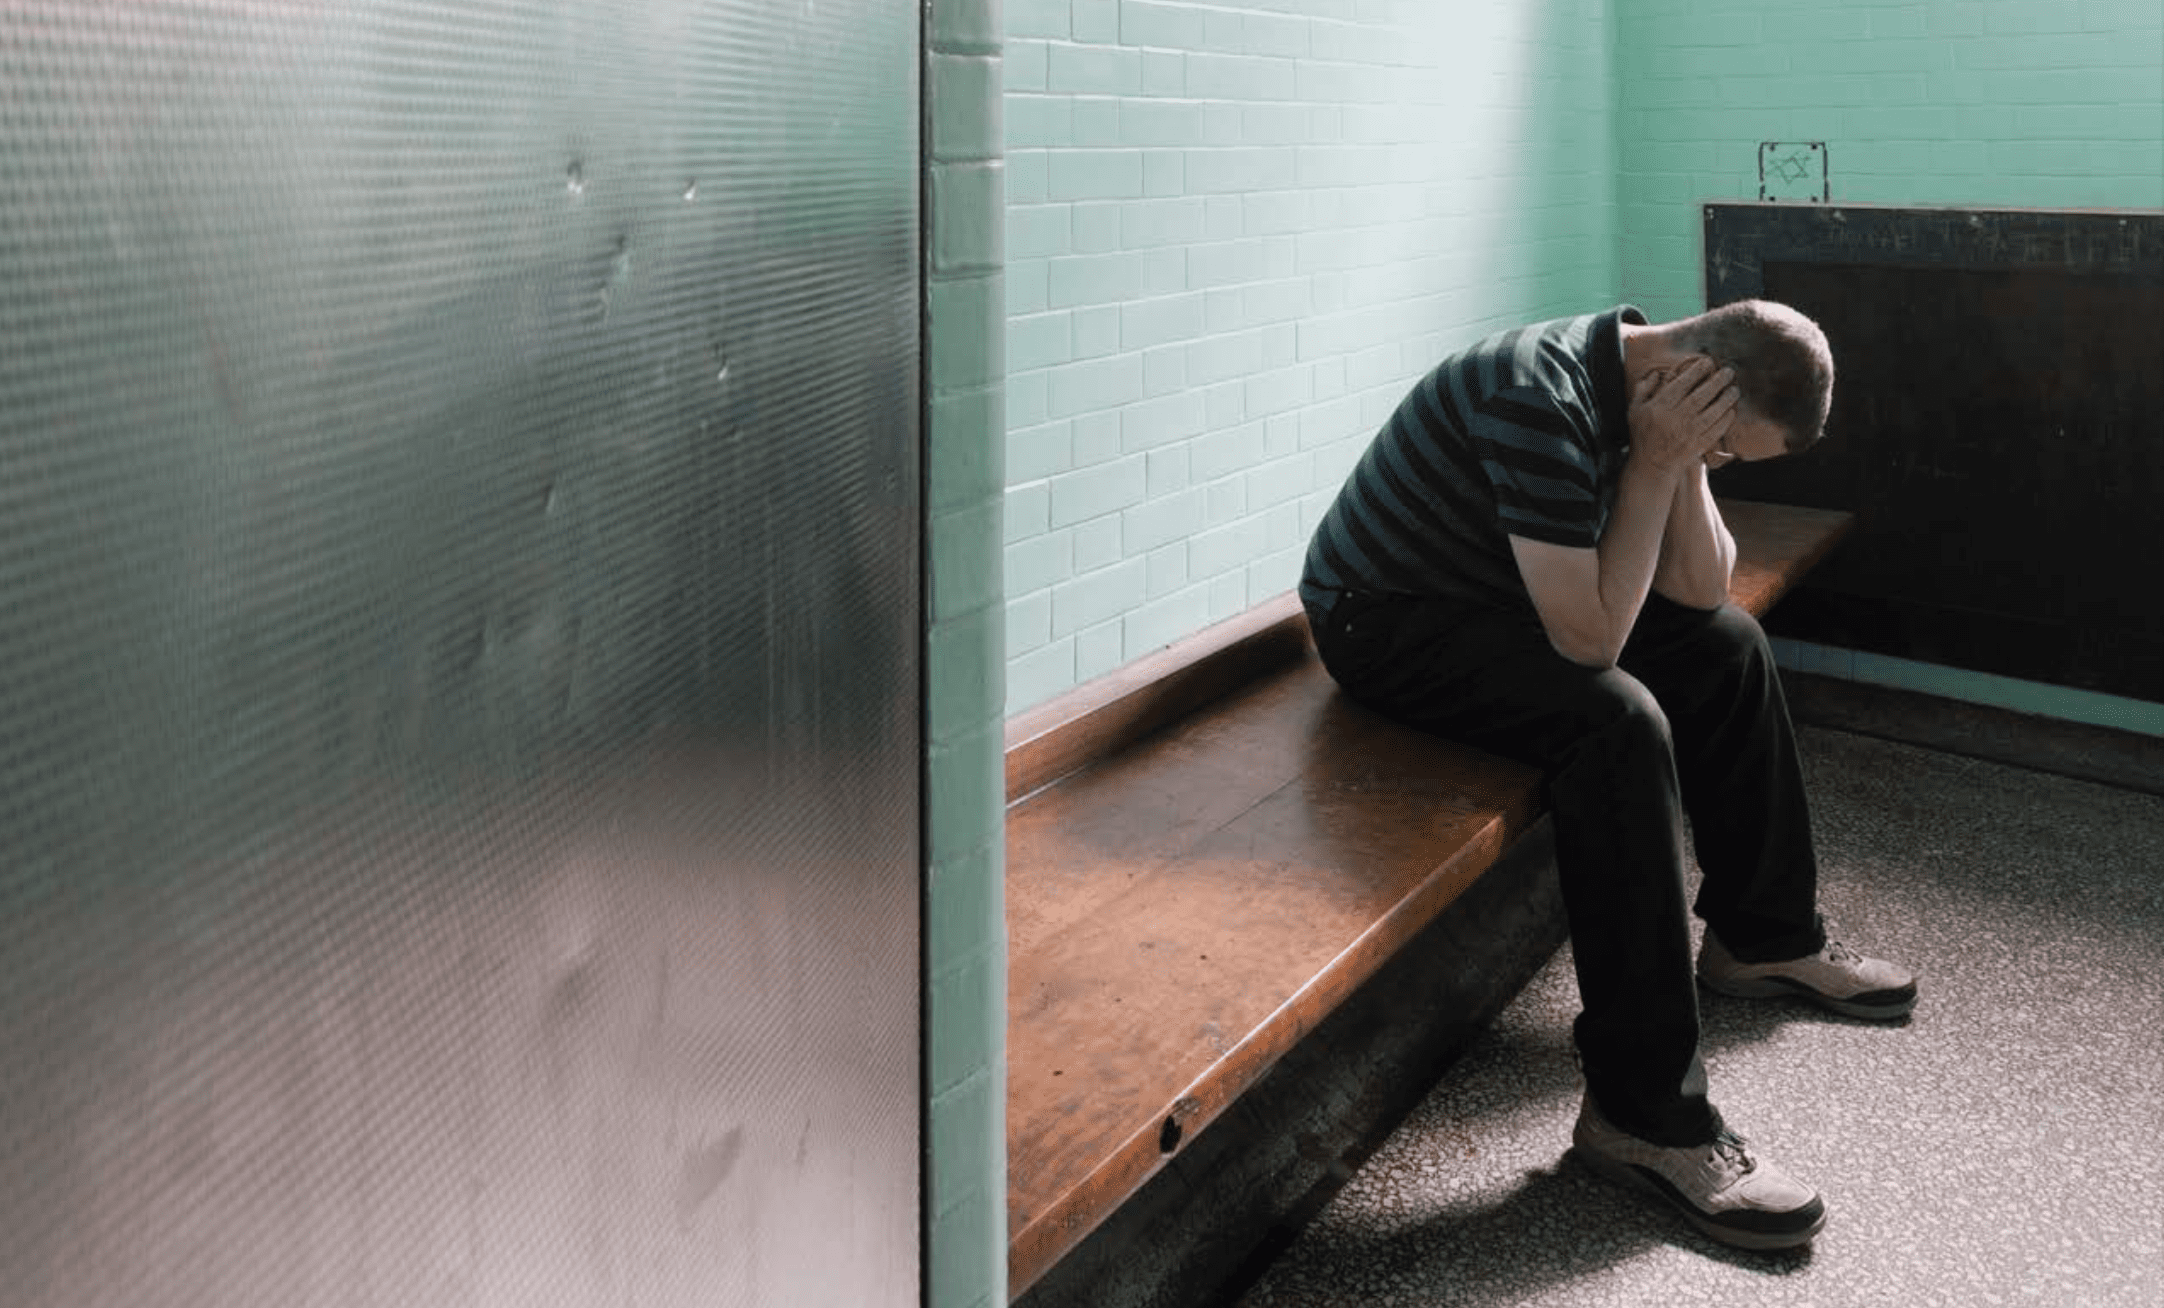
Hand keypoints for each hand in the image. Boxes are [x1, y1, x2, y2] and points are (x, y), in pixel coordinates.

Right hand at [1629, 356, 1737, 474]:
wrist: (1651, 465)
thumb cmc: (1643, 435)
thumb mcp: (1635, 410)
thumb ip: (1643, 389)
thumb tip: (1655, 373)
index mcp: (1661, 406)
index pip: (1683, 383)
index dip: (1697, 370)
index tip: (1708, 362)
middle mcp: (1676, 417)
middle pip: (1702, 395)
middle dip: (1718, 381)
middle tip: (1729, 372)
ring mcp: (1689, 432)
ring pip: (1713, 412)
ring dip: (1726, 399)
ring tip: (1734, 389)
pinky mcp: (1698, 444)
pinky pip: (1716, 430)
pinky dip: (1725, 420)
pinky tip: (1731, 411)